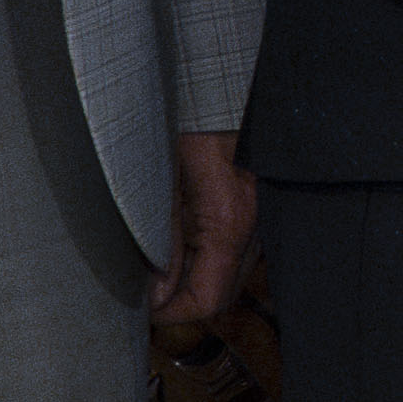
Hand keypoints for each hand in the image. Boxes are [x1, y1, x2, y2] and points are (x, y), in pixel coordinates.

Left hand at [151, 127, 258, 328]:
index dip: (171, 313)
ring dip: (195, 279)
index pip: (207, 299)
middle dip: (184, 302)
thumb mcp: (158, 187)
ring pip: (230, 273)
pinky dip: (206, 258)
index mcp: (228, 221)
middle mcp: (254, 226)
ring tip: (158, 267)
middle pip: (223, 294)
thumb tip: (154, 296)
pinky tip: (180, 242)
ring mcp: (260, 216)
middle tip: (146, 293)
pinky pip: (234, 249)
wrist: (216, 88)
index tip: (143, 309)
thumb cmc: (185, 126)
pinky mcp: (255, 205)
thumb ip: (161, 243)